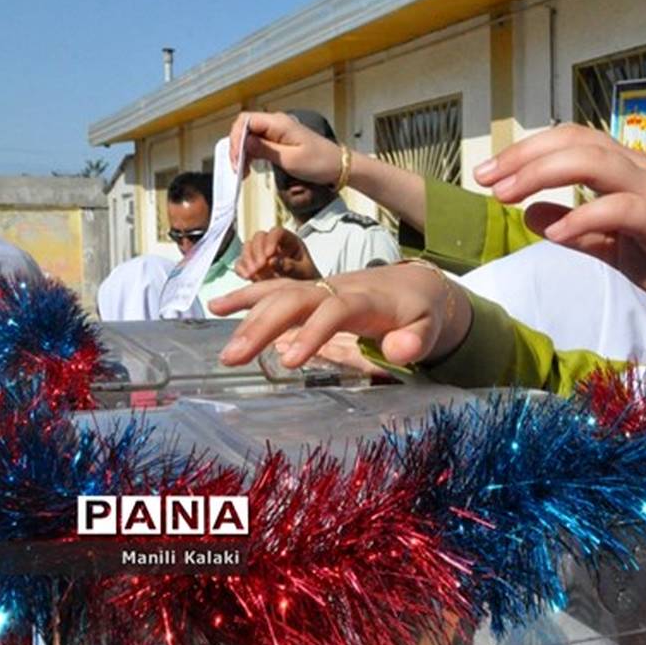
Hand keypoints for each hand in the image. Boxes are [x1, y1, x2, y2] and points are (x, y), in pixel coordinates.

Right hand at [210, 263, 470, 369]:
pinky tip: (215, 306)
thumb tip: (400, 350)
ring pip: (279, 295)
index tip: (290, 361)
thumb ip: (416, 339)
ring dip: (248, 318)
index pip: (335, 310)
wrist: (415, 283)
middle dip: (263, 326)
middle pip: (295, 299)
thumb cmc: (421, 312)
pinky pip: (274, 289)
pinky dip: (246, 295)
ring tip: (225, 351)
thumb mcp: (429, 327)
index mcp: (365, 298)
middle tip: (234, 358)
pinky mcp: (310, 292)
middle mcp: (337, 287)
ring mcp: (320, 287)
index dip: (313, 332)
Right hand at [229, 111, 340, 183]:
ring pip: (252, 136)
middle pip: (246, 127)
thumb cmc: (319, 163)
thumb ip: (264, 149)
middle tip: (238, 169)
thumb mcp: (289, 159)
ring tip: (244, 172)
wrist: (340, 167)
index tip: (237, 159)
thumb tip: (244, 143)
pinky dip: (253, 153)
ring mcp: (279, 130)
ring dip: (244, 152)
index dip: (236, 138)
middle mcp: (277, 123)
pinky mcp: (282, 140)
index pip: (245, 121)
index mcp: (278, 123)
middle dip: (238, 147)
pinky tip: (252, 167)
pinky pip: (261, 142)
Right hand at [235, 227, 321, 280]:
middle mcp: (274, 244)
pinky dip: (241, 268)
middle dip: (257, 251)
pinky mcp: (252, 265)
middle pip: (259, 237)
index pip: (277, 232)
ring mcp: (261, 253)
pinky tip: (247, 277)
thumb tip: (273, 261)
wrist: (300, 293)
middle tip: (260, 267)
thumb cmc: (307, 279)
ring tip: (253, 274)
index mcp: (290, 241)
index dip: (271, 240)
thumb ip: (291, 266)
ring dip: (247, 259)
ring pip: (248, 246)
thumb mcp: (304, 273)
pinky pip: (240, 262)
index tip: (269, 255)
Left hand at [473, 124, 645, 331]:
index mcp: (629, 171)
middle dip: (526, 157)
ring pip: (597, 163)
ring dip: (545, 174)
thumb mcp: (613, 247)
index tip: (489, 175)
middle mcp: (644, 171)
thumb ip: (576, 230)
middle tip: (486, 180)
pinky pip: (623, 210)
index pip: (572, 141)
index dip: (527, 151)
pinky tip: (555, 231)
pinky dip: (586, 215)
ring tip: (508, 195)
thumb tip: (529, 215)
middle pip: (578, 142)